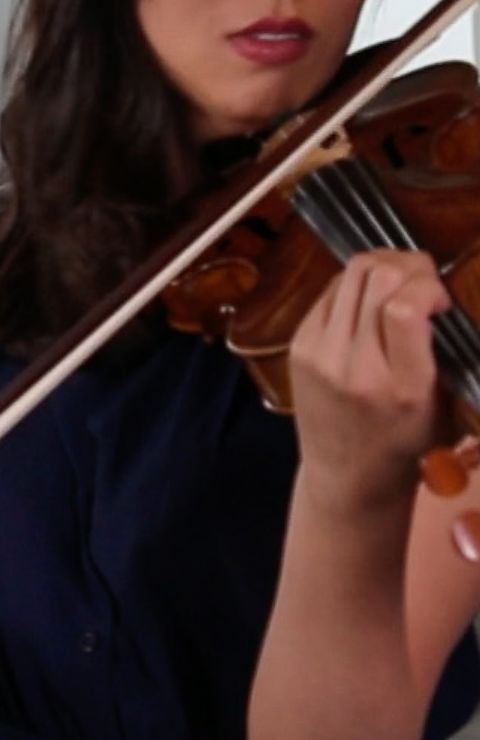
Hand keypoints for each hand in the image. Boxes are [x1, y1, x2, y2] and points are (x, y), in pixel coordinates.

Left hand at [289, 249, 449, 515]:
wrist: (347, 475)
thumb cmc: (405, 442)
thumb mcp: (440, 402)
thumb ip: (434, 347)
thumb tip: (429, 287)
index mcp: (401, 386)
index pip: (404, 308)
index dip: (427, 284)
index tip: (440, 297)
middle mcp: (354, 366)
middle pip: (374, 278)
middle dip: (407, 264)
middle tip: (423, 276)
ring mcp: (318, 354)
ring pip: (347, 277)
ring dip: (379, 266)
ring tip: (399, 279)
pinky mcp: (298, 347)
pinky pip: (327, 294)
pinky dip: (352, 286)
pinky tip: (368, 299)